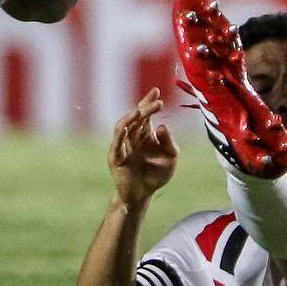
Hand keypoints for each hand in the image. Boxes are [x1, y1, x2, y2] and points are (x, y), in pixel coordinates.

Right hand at [109, 88, 178, 205]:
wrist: (143, 195)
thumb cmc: (156, 175)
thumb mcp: (171, 157)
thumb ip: (169, 142)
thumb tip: (162, 126)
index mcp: (144, 133)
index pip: (144, 113)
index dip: (148, 101)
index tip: (157, 91)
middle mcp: (131, 136)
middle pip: (136, 117)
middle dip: (145, 107)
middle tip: (157, 101)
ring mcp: (122, 146)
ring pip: (123, 126)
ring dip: (131, 117)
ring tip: (140, 111)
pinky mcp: (115, 157)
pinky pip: (116, 143)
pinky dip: (120, 134)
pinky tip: (126, 126)